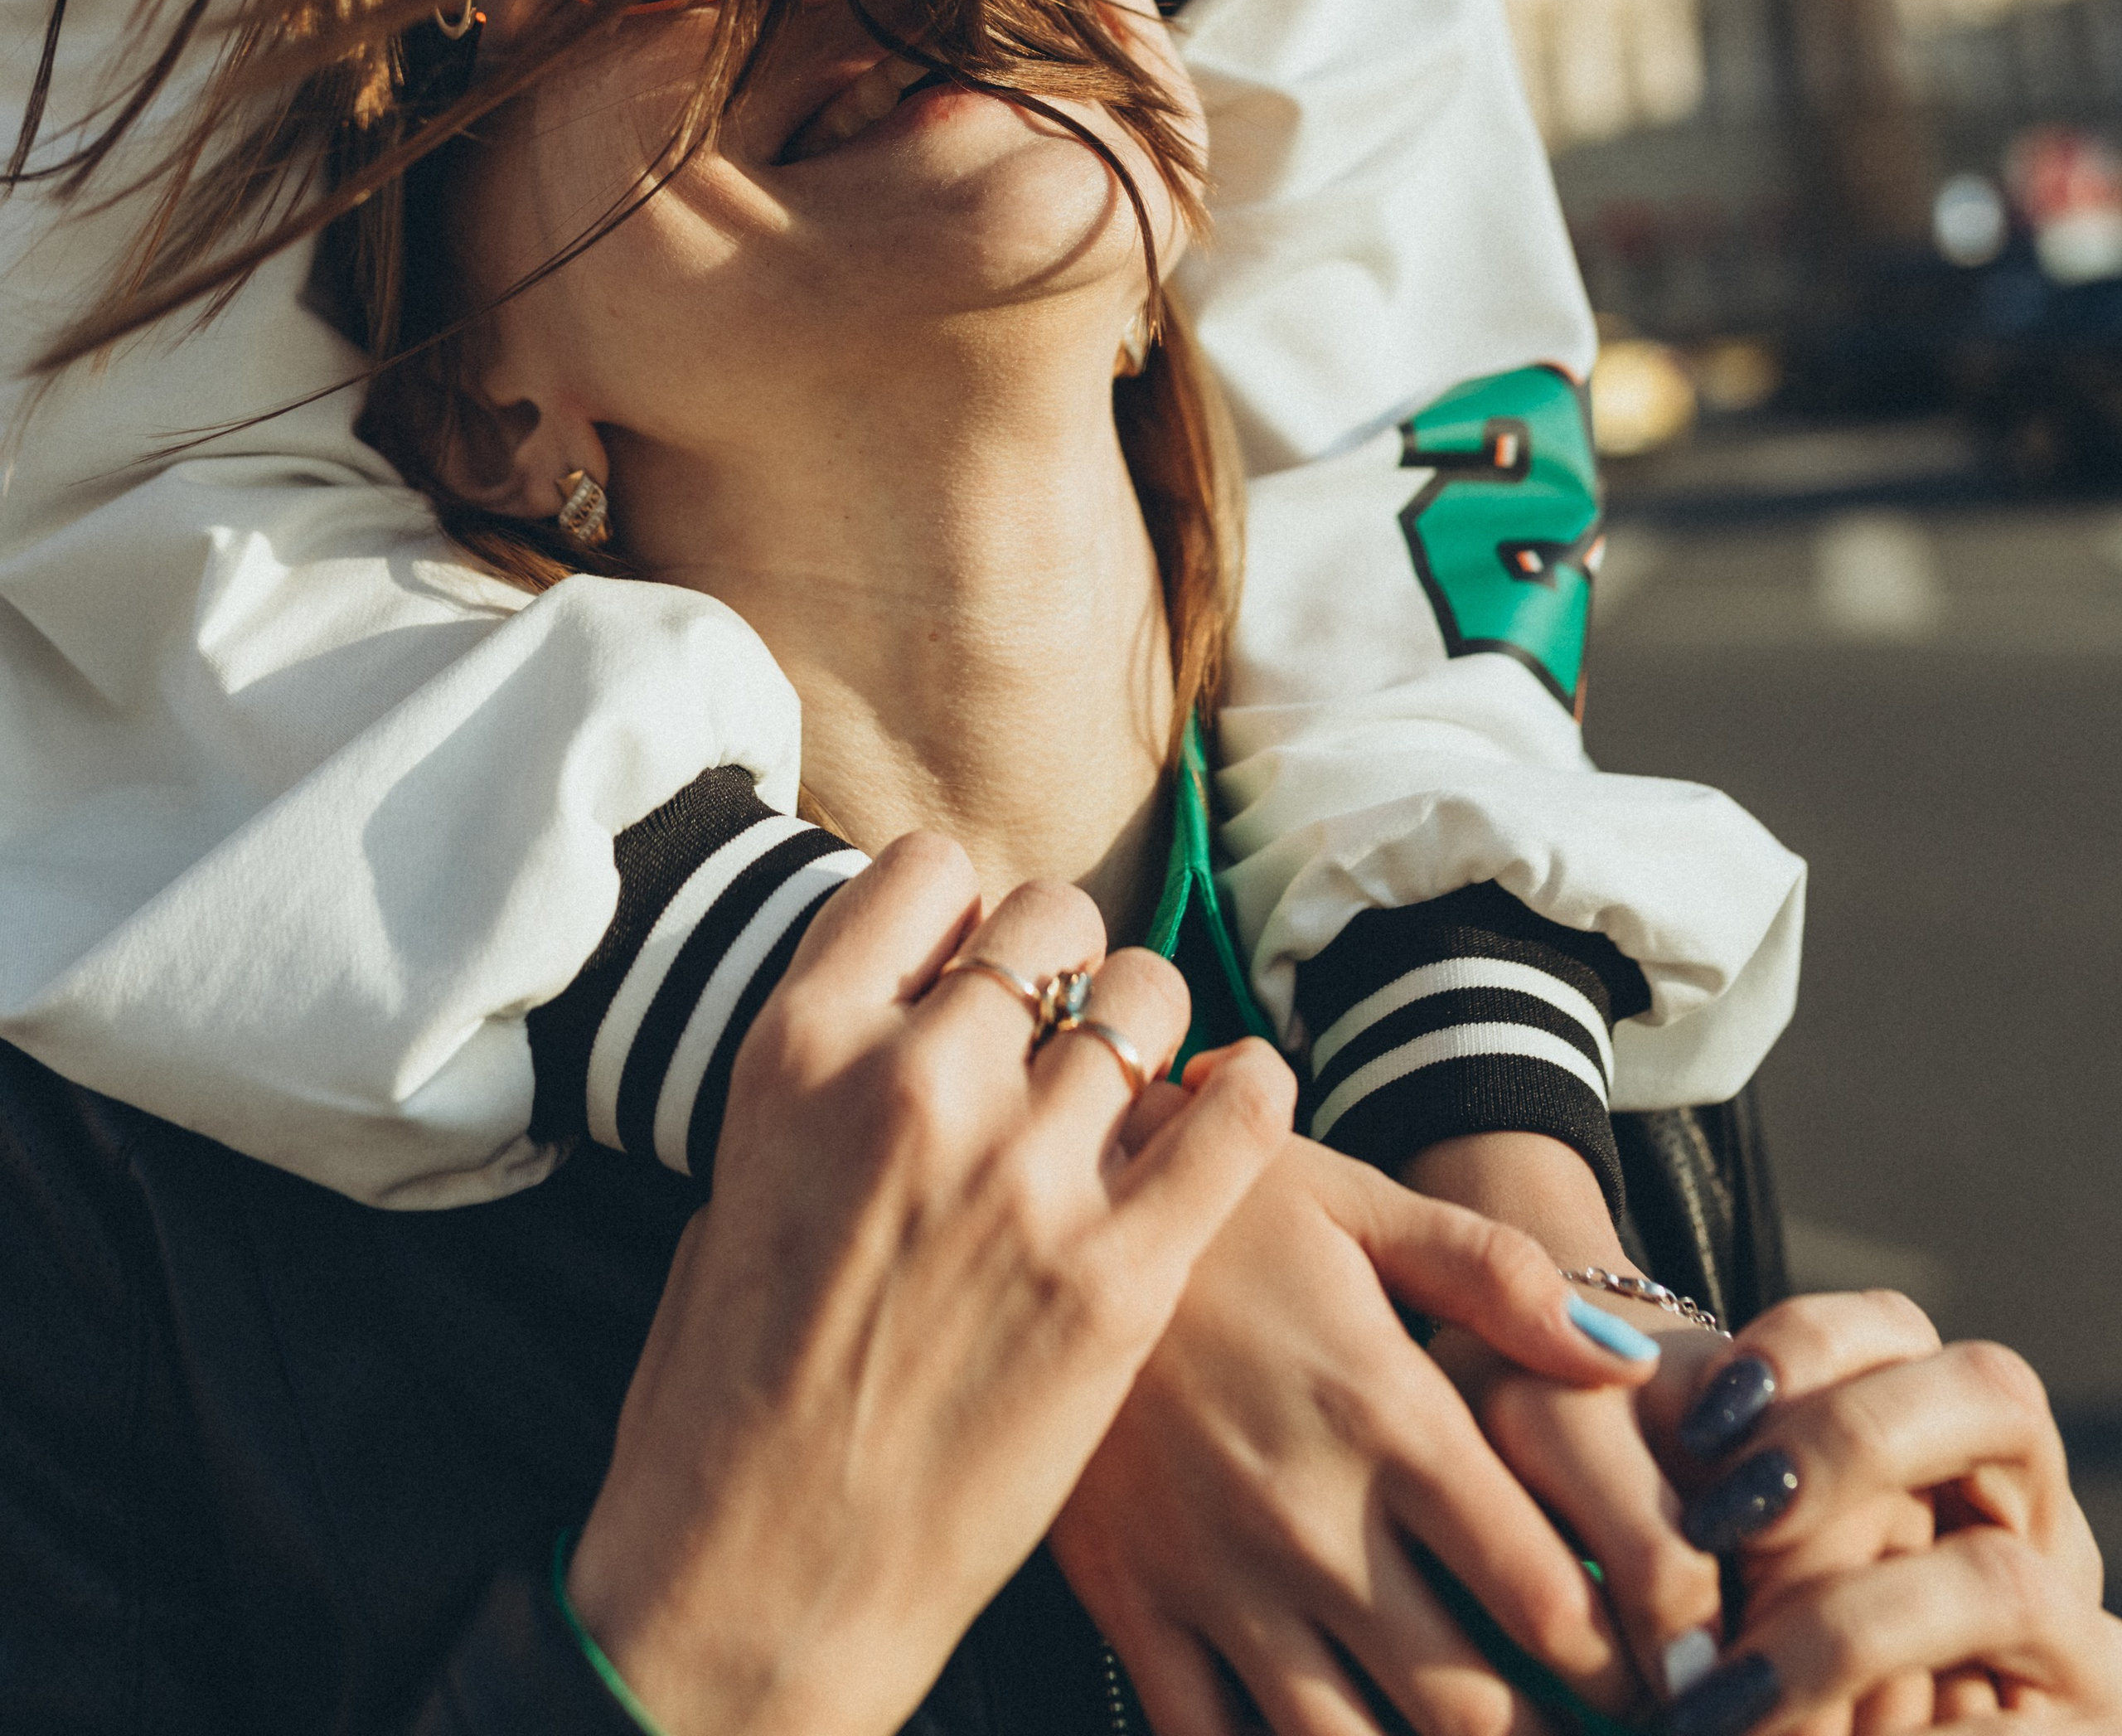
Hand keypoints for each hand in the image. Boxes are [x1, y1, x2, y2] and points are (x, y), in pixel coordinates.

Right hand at [567, 835, 1293, 1735]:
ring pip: (1145, 992)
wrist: (759, 1586)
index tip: (971, 968)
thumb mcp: (735, 1186)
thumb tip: (903, 1018)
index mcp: (802, 1049)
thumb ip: (829, 1084)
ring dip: (1145, 1026)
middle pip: (1047, 920)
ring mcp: (1023, 1176)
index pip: (927, 872)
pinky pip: (1235, 1112)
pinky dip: (1249, 1090)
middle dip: (1060, 968)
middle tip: (1061, 1034)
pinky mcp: (1118, 1275)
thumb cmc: (726, 1404)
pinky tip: (1236, 1100)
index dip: (962, 915)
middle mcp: (915, 1085)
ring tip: (1136, 1087)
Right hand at [1051, 1135, 1714, 1735]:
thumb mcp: (1361, 1204)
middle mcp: (1308, 1514)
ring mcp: (1214, 1574)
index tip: (1644, 1669)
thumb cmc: (1224, 1208)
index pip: (1538, 1590)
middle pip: (1459, 1706)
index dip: (1612, 1655)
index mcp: (1383, 1414)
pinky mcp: (1134, 1603)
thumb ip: (1499, 1276)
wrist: (1042, 1211)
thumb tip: (1624, 1359)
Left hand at [1649, 1297, 2104, 1735]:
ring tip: (1724, 1691)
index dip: (1804, 1348)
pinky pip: (2000, 1734)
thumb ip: (1717, 1500)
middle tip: (1723, 1521)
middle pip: (1994, 1399)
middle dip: (1850, 1443)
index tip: (1701, 1422)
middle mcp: (2035, 1520)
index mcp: (1951, 1449)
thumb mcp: (1744, 1575)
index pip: (1898, 1330)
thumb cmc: (1764, 1669)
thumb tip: (1602, 1409)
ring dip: (1846, 1628)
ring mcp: (2078, 1636)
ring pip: (1998, 1578)